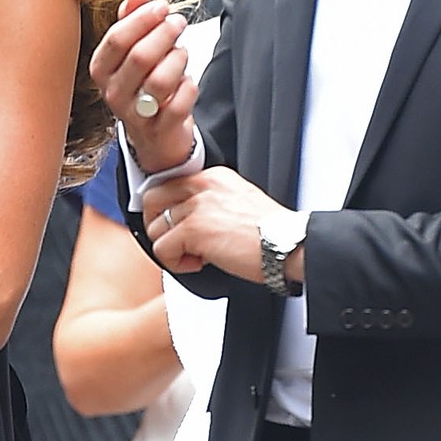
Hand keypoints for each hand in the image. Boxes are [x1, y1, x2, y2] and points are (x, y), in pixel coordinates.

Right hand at [89, 0, 194, 171]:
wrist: (155, 133)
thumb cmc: (144, 83)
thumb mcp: (133, 49)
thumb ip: (133, 19)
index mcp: (101, 69)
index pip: (117, 38)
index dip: (143, 18)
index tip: (162, 7)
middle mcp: (113, 93)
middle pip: (140, 56)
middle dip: (165, 34)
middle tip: (178, 23)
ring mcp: (134, 114)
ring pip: (160, 80)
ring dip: (178, 60)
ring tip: (181, 53)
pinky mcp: (159, 130)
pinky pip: (179, 103)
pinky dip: (189, 87)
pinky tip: (186, 81)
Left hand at [146, 167, 294, 283]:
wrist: (288, 245)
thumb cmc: (270, 233)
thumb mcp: (237, 201)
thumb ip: (209, 202)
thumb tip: (183, 220)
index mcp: (212, 177)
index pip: (167, 185)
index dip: (166, 212)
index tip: (178, 229)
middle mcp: (202, 186)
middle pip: (152, 200)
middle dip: (158, 227)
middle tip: (178, 243)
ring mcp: (197, 206)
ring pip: (155, 229)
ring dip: (172, 249)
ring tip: (198, 256)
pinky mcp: (194, 230)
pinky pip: (162, 250)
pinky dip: (177, 263)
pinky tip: (200, 263)